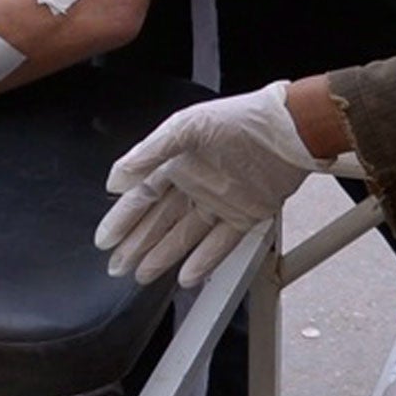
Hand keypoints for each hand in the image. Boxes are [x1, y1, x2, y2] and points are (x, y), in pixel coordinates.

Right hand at [95, 81, 330, 287]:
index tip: (105, 240)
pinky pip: (220, 245)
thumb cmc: (239, 119)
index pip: (142, 196)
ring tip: (141, 275)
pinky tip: (185, 277)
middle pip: (159, 221)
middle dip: (136, 244)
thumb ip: (150, 153)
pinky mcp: (245, 216)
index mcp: (176, 162)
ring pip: (183, 236)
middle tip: (117, 267)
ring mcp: (219, 203)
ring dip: (162, 256)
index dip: (123, 219)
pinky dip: (203, 261)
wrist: (290, 130)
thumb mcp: (186, 127)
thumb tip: (116, 178)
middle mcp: (195, 184)